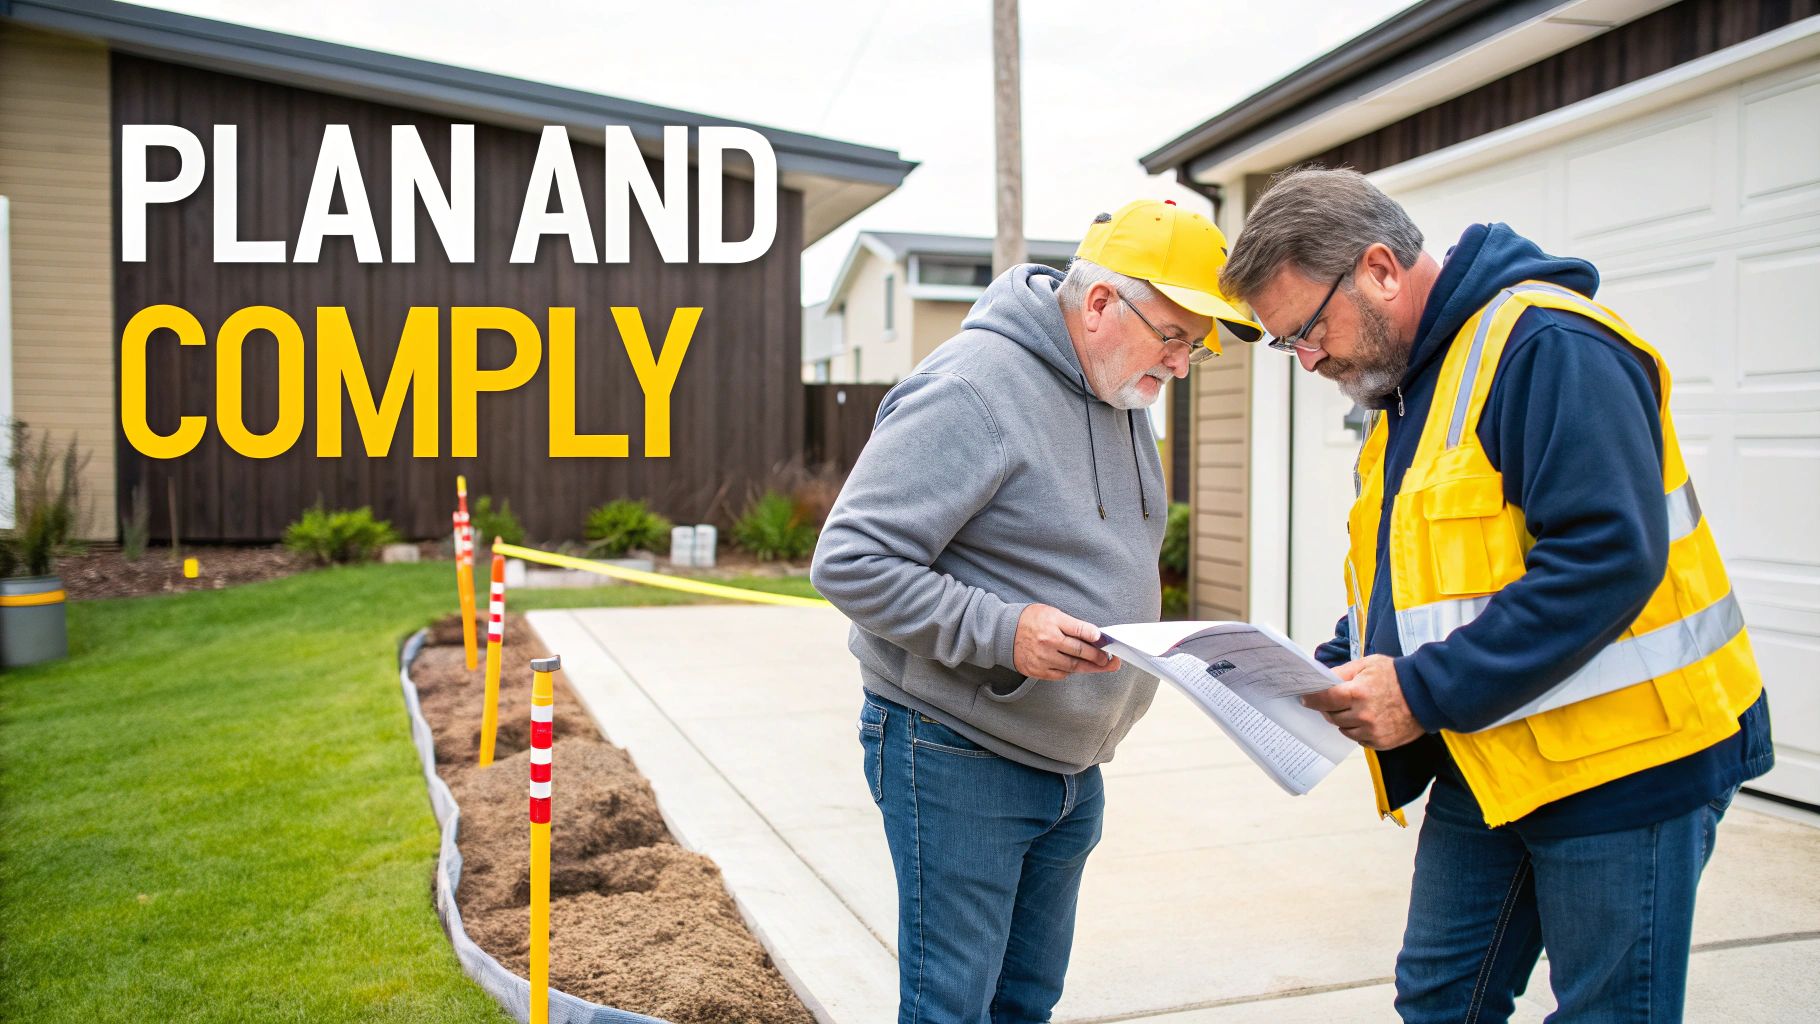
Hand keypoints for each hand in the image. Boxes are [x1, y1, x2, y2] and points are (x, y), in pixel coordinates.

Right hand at [1013, 605, 1120, 679]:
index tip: (1105, 641)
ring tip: (1100, 667)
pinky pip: (1060, 674)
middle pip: (1080, 652)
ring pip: (1073, 666)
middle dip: (1098, 657)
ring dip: (1089, 667)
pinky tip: (1077, 667)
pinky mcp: (1036, 670)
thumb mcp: (1051, 613)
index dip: (1096, 637)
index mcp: (1052, 623)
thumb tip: (1094, 635)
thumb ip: (1072, 624)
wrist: (1002, 632)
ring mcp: (1042, 658)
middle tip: (1109, 660)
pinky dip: (1070, 671)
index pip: (1080, 630)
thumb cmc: (1030, 620)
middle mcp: (1047, 641)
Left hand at [1301, 654, 1423, 749]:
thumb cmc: (1396, 676)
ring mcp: (1372, 731)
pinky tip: (1369, 718)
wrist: (1426, 694)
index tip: (1305, 698)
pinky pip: (1358, 738)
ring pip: (1343, 729)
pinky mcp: (1380, 743)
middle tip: (1335, 700)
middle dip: (1329, 707)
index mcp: (1357, 693)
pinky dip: (1358, 729)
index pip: (1323, 699)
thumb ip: (1342, 672)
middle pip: (1331, 716)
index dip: (1311, 698)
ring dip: (1344, 719)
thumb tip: (1321, 679)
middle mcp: (1363, 715)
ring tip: (1357, 707)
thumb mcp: (1367, 664)